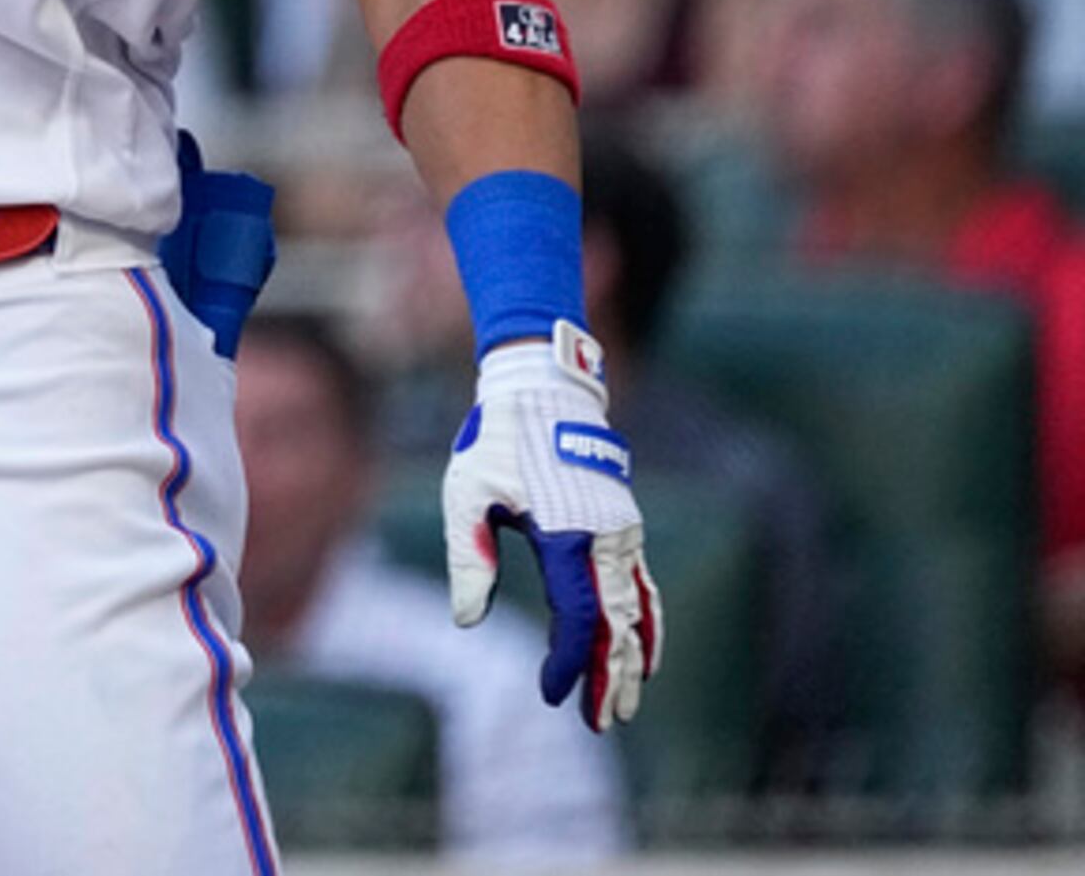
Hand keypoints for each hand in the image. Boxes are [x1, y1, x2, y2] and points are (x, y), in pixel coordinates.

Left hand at [440, 320, 663, 727]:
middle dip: (613, 677)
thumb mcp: (466, 493)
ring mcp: (623, 532)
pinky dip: (647, 623)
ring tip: (628, 701)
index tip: (554, 693)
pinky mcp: (626, 525)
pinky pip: (644, 585)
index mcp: (568, 535)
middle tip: (603, 722)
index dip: (570, 662)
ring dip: (636, 658)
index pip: (578, 618)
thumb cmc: (496, 441)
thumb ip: (470, 557)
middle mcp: (607, 538)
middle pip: (617, 625)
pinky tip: (643, 650)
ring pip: (639, 609)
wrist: (542, 391)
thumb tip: (468, 620)